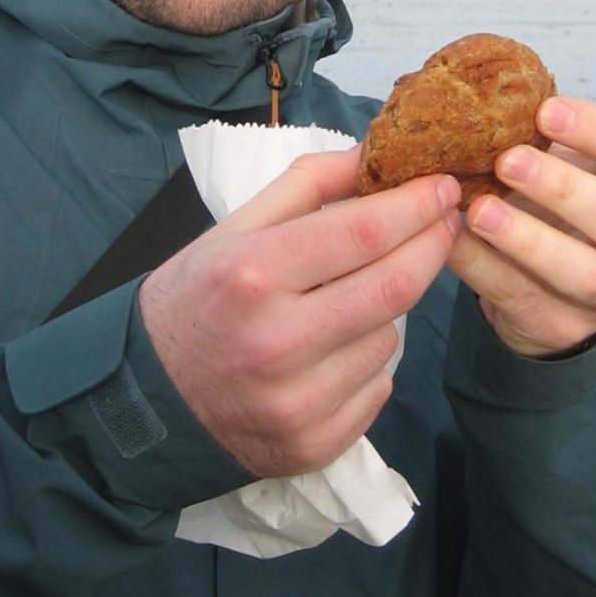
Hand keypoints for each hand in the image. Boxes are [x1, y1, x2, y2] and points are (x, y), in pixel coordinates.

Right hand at [140, 150, 460, 476]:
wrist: (148, 397)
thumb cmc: (194, 300)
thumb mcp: (232, 229)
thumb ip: (306, 185)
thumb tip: (373, 152)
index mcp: (252, 275)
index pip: (364, 233)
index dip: (417, 206)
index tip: (444, 187)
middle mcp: (277, 342)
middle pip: (395, 286)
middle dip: (433, 245)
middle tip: (447, 221)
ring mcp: (298, 402)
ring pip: (389, 338)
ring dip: (386, 310)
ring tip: (347, 300)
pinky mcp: (313, 444)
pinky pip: (377, 388)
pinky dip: (368, 361)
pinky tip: (332, 352)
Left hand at [450, 96, 595, 357]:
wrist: (552, 286)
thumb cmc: (556, 205)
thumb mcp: (563, 165)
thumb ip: (539, 138)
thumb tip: (479, 100)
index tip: (543, 110)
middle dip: (563, 188)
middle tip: (507, 160)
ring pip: (585, 273)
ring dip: (528, 239)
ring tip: (479, 211)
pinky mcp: (569, 327)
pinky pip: (526, 299)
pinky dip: (485, 268)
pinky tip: (452, 241)